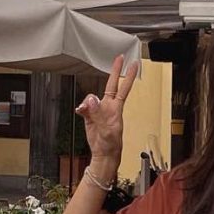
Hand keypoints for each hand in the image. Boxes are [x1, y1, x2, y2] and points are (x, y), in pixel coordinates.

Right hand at [76, 54, 137, 171]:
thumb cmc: (110, 144)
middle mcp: (108, 107)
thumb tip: (91, 99)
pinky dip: (81, 108)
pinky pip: (84, 107)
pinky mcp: (89, 116)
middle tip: (119, 58)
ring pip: (91, 98)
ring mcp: (98, 111)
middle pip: (111, 85)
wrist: (103, 154)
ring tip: (86, 112)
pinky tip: (81, 113)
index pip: (123, 88)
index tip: (132, 63)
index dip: (127, 76)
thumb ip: (98, 114)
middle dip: (114, 72)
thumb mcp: (106, 130)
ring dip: (87, 102)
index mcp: (116, 109)